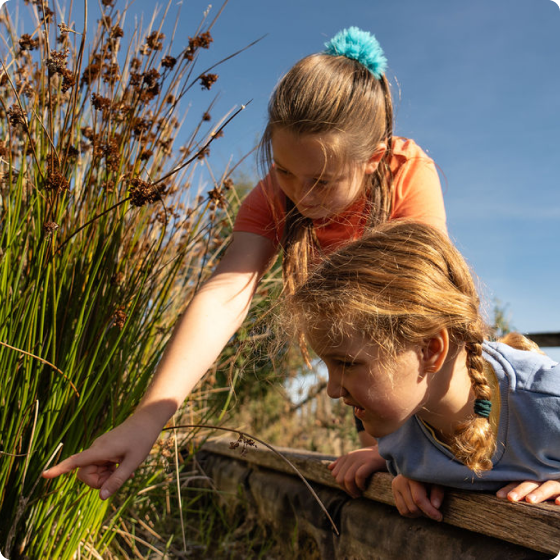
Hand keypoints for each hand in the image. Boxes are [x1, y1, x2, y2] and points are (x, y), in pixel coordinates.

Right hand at [42, 412, 162, 499]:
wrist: (147, 420)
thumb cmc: (142, 439)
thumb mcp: (133, 462)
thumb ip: (117, 480)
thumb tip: (101, 497)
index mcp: (100, 450)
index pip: (75, 461)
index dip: (59, 469)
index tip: (44, 475)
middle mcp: (96, 449)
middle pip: (85, 473)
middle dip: (98, 481)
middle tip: (119, 478)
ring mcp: (100, 448)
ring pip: (94, 470)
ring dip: (107, 476)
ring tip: (126, 470)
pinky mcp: (105, 448)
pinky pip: (101, 465)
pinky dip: (110, 470)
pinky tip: (125, 467)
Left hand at [328, 446, 385, 497]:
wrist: (390, 451)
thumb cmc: (373, 458)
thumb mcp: (356, 458)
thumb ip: (343, 462)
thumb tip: (329, 468)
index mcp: (347, 456)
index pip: (335, 474)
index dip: (341, 485)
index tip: (350, 490)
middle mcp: (352, 457)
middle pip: (340, 478)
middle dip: (346, 489)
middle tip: (356, 494)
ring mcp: (360, 459)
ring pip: (348, 479)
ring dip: (353, 490)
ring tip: (360, 493)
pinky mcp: (370, 462)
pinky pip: (359, 476)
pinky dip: (360, 484)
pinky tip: (365, 487)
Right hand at [392, 474, 443, 521]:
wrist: (416, 469)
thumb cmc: (428, 477)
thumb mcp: (436, 481)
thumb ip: (437, 492)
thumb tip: (436, 506)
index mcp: (411, 476)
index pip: (418, 499)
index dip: (429, 510)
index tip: (439, 517)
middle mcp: (401, 481)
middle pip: (412, 507)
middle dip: (424, 513)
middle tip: (433, 510)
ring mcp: (395, 487)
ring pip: (406, 511)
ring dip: (418, 514)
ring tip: (425, 507)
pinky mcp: (394, 493)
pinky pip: (402, 511)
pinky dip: (411, 514)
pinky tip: (418, 507)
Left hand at [496, 480, 559, 503]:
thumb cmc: (546, 487)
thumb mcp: (534, 487)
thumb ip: (522, 491)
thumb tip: (500, 496)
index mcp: (535, 478)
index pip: (520, 482)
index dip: (510, 488)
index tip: (499, 496)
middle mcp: (545, 479)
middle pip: (532, 482)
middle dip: (521, 490)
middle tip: (511, 498)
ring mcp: (558, 484)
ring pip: (549, 486)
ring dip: (539, 493)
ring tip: (530, 500)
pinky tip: (558, 502)